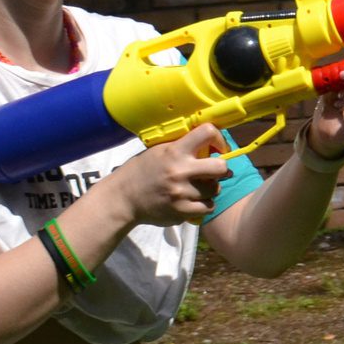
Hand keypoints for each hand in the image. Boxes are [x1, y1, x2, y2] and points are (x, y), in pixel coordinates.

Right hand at [109, 122, 230, 226]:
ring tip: (198, 187)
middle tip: (214, 171)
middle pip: (221, 167)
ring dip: (210, 189)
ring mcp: (182, 193)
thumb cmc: (141, 171)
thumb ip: (182, 146)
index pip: (206, 133)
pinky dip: (204, 204)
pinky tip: (194, 200)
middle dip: (221, 169)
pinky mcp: (181, 211)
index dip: (218, 138)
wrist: (122, 198)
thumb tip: (210, 143)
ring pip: (215, 190)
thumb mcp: (158, 151)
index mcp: (174, 151)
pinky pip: (208, 207)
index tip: (217, 146)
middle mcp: (180, 171)